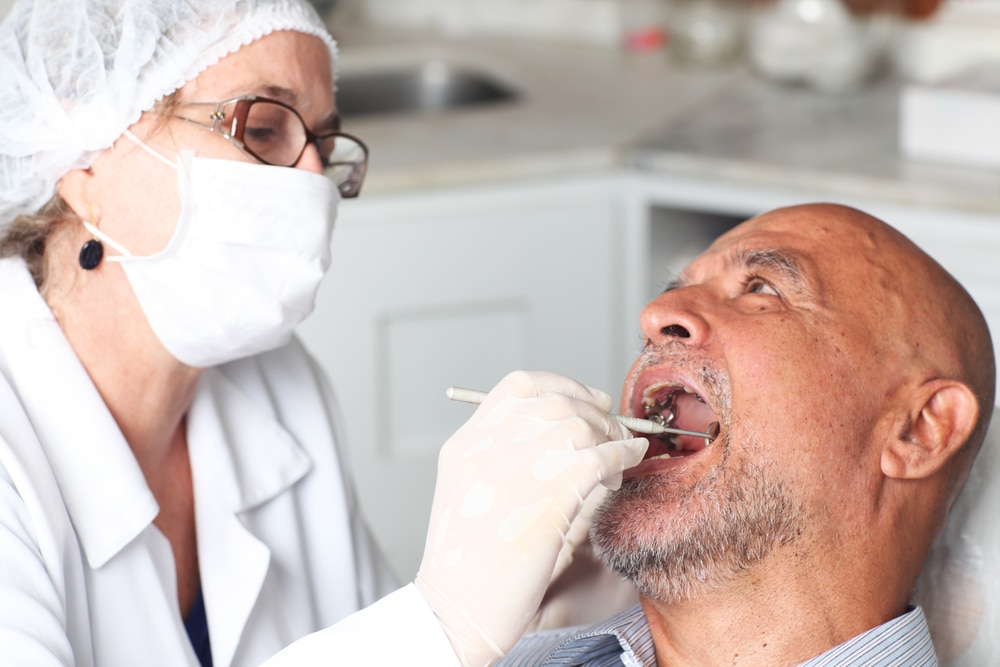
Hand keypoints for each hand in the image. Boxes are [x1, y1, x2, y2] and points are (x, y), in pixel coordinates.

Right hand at [415, 371, 647, 666]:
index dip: (560, 386)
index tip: (584, 398)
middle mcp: (489, 445)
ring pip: (581, 424)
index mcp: (466, 444)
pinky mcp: (552, 490)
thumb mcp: (471, 495)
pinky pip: (602, 455)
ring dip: (610, 433)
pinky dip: (623, 453)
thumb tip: (565, 438)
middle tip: (612, 427)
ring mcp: (518, 464)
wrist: (456, 608)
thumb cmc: (467, 566)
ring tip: (622, 450)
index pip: (519, 387)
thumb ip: (503, 461)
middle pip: (555, 402)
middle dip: (592, 410)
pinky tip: (631, 460)